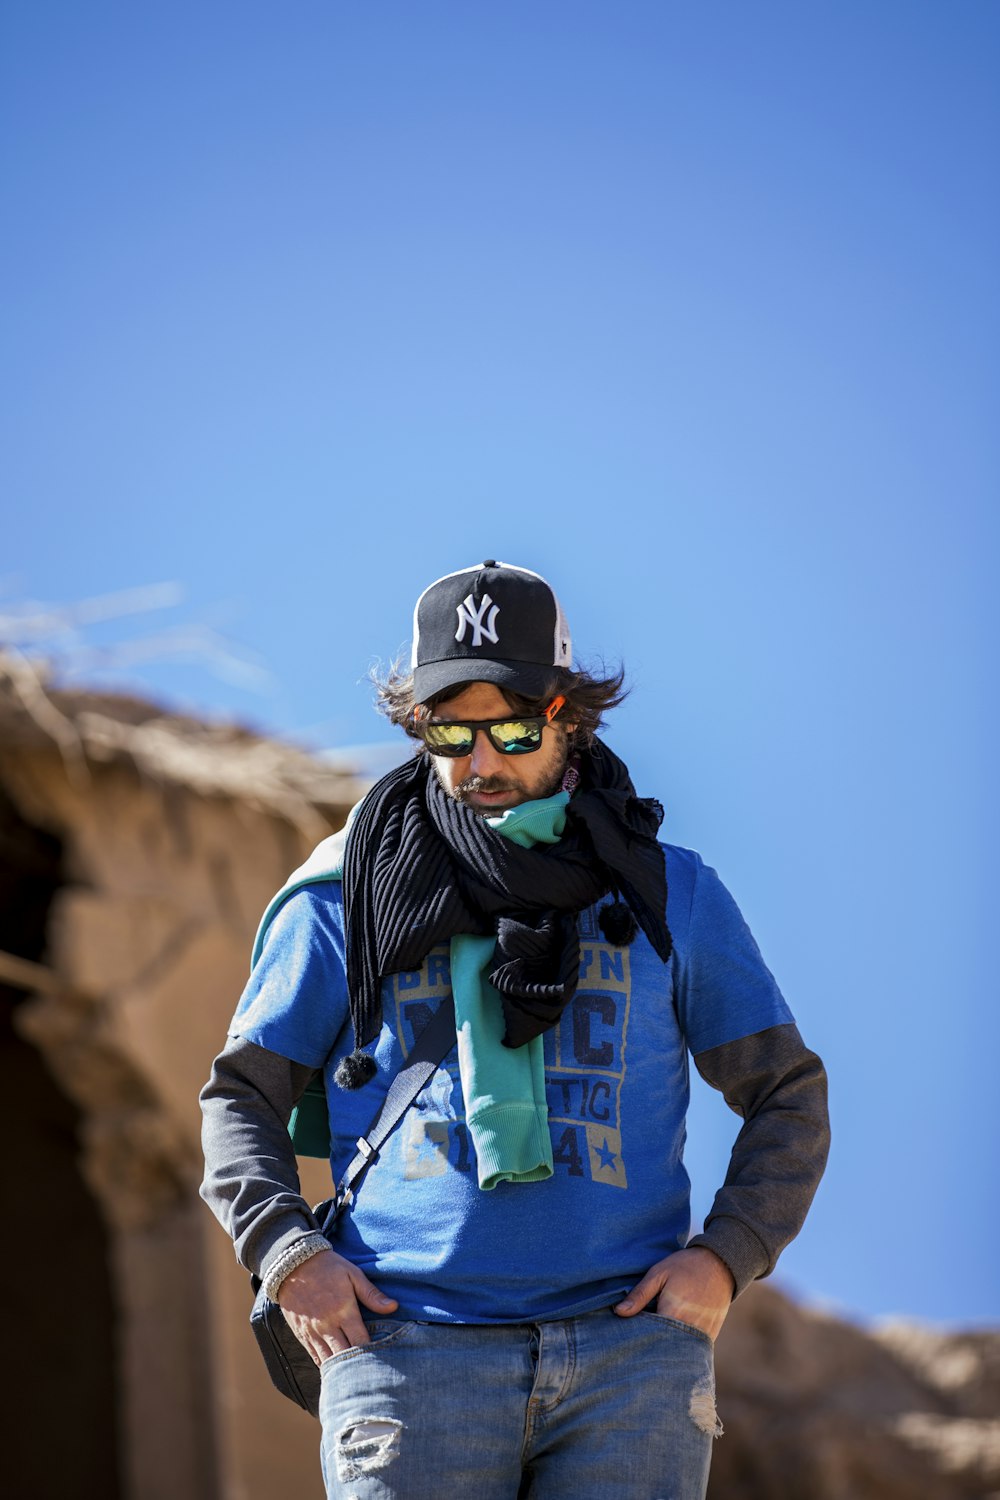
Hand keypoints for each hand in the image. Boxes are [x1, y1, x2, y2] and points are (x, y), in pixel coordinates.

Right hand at [277, 1248, 398, 1364]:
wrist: (293, 1265)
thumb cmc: (327, 1268)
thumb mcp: (352, 1274)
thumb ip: (372, 1294)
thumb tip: (393, 1307)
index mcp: (344, 1311)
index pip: (361, 1341)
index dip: (372, 1354)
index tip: (383, 1360)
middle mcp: (328, 1326)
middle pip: (345, 1356)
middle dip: (358, 1366)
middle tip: (371, 1375)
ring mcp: (313, 1332)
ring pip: (329, 1361)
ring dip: (341, 1370)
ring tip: (355, 1379)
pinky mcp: (302, 1335)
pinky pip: (315, 1357)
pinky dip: (325, 1366)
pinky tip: (335, 1372)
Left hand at [613, 1247, 734, 1340]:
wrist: (720, 1264)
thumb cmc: (685, 1266)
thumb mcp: (658, 1274)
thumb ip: (639, 1295)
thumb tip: (618, 1312)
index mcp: (673, 1313)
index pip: (649, 1337)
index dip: (636, 1338)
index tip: (626, 1338)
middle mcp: (689, 1329)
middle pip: (664, 1348)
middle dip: (650, 1348)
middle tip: (637, 1345)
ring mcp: (702, 1335)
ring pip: (679, 1351)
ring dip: (666, 1349)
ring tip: (654, 1344)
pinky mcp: (710, 1336)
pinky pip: (692, 1349)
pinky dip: (681, 1347)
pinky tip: (671, 1341)